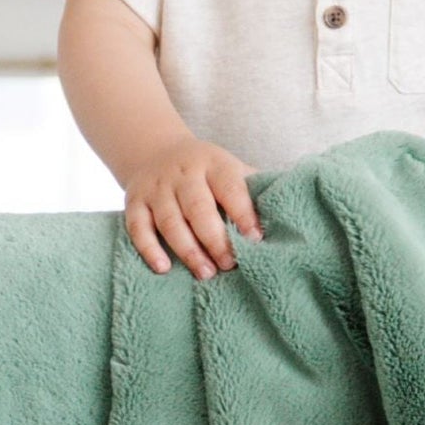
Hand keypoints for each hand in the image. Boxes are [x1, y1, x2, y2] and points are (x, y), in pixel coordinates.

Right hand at [123, 135, 260, 280]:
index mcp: (214, 164)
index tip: (255, 239)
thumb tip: (289, 212)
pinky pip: (138, 227)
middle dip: (215, 239)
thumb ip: (254, 188)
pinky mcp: (134, 201)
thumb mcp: (230, 168)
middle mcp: (183, 173)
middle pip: (198, 207)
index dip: (243, 213)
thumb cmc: (205, 171)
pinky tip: (163, 268)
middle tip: (228, 265)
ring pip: (170, 220)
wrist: (155, 151)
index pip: (230, 188)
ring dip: (188, 249)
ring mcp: (157, 188)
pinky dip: (149, 248)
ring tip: (205, 273)